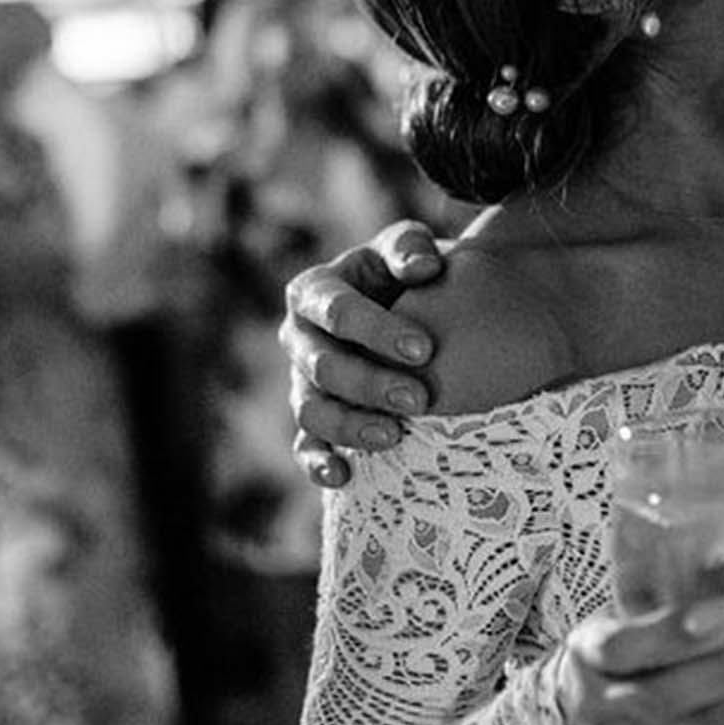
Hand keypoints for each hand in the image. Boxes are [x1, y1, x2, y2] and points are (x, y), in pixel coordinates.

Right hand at [281, 220, 444, 487]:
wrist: (408, 307)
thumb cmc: (406, 274)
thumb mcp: (406, 248)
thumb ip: (410, 248)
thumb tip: (423, 268)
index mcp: (313, 290)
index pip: (336, 310)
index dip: (376, 331)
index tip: (425, 350)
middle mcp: (298, 337)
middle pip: (323, 366)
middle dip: (370, 384)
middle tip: (420, 400)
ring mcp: (300, 382)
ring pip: (311, 410)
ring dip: (349, 426)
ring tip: (394, 436)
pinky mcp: (311, 420)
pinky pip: (305, 446)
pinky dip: (318, 464)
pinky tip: (344, 476)